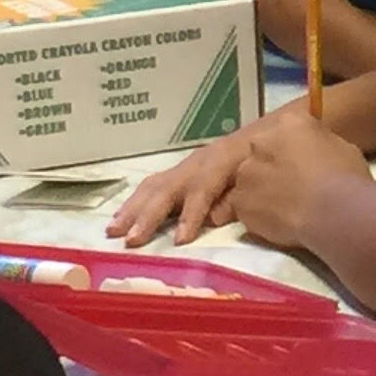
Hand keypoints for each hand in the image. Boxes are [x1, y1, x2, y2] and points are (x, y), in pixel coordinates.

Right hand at [108, 135, 252, 247]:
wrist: (261, 135)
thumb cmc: (259, 161)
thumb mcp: (256, 177)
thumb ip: (236, 199)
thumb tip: (213, 218)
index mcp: (220, 161)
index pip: (202, 189)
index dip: (190, 215)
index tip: (180, 240)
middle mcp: (196, 162)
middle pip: (168, 188)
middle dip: (149, 215)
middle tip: (130, 239)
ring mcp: (184, 166)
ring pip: (153, 187)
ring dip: (132, 210)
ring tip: (114, 230)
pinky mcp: (177, 172)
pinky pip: (151, 187)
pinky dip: (134, 203)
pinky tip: (121, 217)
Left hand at [222, 105, 375, 247]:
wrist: (337, 212)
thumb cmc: (347, 178)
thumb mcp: (341, 146)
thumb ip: (317, 144)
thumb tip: (312, 153)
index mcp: (288, 123)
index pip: (285, 131)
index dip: (294, 149)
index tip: (305, 164)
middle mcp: (260, 143)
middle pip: (260, 154)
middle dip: (272, 168)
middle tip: (294, 187)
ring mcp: (246, 174)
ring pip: (249, 182)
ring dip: (262, 192)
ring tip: (287, 209)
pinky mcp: (240, 204)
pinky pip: (246, 208)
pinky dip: (258, 214)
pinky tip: (281, 222)